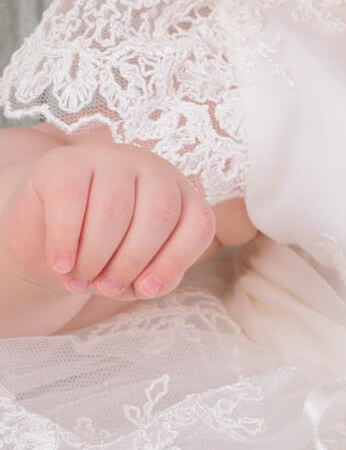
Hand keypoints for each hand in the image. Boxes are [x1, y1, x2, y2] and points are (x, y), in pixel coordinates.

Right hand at [1, 141, 216, 299]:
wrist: (43, 233)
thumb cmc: (101, 254)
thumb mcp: (134, 271)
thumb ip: (153, 278)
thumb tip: (149, 285)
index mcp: (181, 194)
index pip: (197, 223)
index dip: (175, 260)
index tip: (146, 290)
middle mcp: (153, 169)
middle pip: (160, 214)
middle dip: (132, 261)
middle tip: (106, 288)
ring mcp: (111, 158)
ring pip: (116, 209)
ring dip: (96, 256)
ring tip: (80, 280)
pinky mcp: (65, 161)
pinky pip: (70, 200)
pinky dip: (66, 240)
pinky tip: (62, 264)